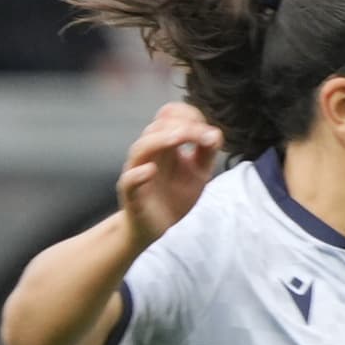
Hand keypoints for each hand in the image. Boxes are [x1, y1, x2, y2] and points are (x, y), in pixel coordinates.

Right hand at [118, 103, 222, 248]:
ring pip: (141, 148)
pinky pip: (129, 180)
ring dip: (160, 140)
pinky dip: (138, 174)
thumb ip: (207, 152)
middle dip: (180, 127)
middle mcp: (148, 153)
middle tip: (201, 135)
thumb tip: (215, 132)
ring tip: (178, 139)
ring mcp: (137, 171)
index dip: (188, 116)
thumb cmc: (176, 196)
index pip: (169, 116)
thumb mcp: (198, 173)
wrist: (157, 228)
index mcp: (163, 144)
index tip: (209, 132)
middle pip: (156, 128)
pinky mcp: (131, 194)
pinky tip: (151, 170)